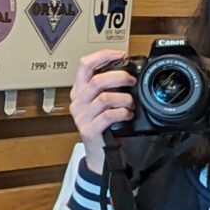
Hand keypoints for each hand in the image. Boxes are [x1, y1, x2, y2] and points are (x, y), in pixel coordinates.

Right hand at [68, 48, 135, 171]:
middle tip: (131, 81)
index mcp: (80, 91)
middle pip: (97, 80)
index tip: (120, 54)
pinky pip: (108, 115)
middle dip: (119, 77)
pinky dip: (122, 113)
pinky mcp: (89, 130)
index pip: (84, 65)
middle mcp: (78, 102)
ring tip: (130, 103)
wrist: (99, 154)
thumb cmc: (104, 126)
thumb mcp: (103, 104)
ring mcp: (81, 116)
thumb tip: (128, 72)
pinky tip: (127, 115)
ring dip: (124, 98)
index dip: (102, 56)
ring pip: (105, 98)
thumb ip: (109, 88)